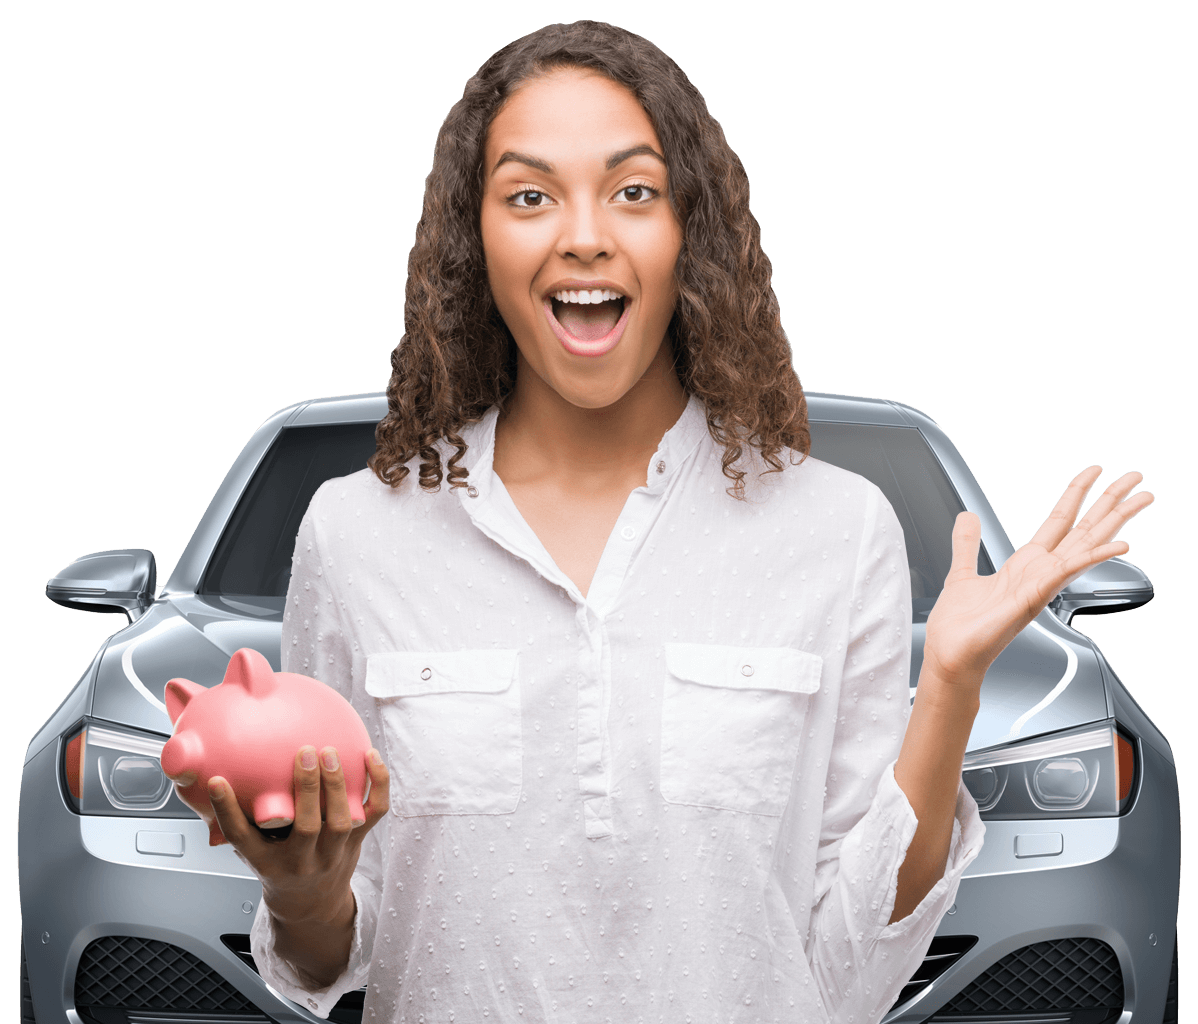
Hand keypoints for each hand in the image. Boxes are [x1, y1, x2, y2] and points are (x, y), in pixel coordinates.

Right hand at [176, 746, 390, 925]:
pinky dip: (378, 785)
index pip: (242, 838)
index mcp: (265, 862)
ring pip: (340, 822)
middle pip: (307, 828)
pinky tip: (372, 756)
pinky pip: (373, 814)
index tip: (218, 782)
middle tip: (304, 752)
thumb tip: (210, 778)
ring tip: (329, 752)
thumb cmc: (278, 868)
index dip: (227, 811)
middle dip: (307, 789)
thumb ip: (238, 820)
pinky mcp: (357, 843)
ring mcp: (332, 854)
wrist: (311, 907)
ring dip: (338, 785)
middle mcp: (300, 860)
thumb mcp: (252, 851)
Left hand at [923, 466, 1153, 687]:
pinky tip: (1118, 544)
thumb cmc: (960, 625)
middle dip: (1110, 502)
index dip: (1076, 494)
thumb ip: (966, 543)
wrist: (951, 654)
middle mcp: (1040, 572)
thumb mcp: (962, 572)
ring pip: (1086, 544)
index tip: (1094, 472)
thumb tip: (966, 516)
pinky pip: (1069, 571)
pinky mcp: (1034, 597)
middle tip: (1136, 477)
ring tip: (1140, 498)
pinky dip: (1093, 557)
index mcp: (1026, 564)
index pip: (1059, 521)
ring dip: (1115, 520)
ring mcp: (1042, 584)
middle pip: (1084, 528)